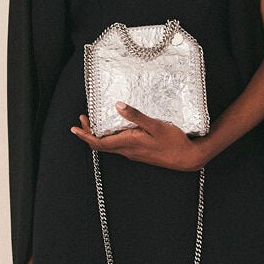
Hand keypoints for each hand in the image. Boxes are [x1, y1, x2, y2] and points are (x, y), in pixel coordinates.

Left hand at [70, 102, 205, 171]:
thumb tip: (118, 105)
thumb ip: (136, 116)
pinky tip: (116, 129)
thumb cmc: (174, 142)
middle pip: (101, 145)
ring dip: (99, 136)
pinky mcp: (140, 153)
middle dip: (89, 134)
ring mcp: (134, 153)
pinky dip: (111, 138)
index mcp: (128, 143)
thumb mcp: (156, 125)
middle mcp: (128, 150)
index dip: (85, 135)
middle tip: (82, 121)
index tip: (75, 128)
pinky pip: (119, 146)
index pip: (99, 143)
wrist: (188, 158)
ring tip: (94, 123)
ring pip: (110, 146)